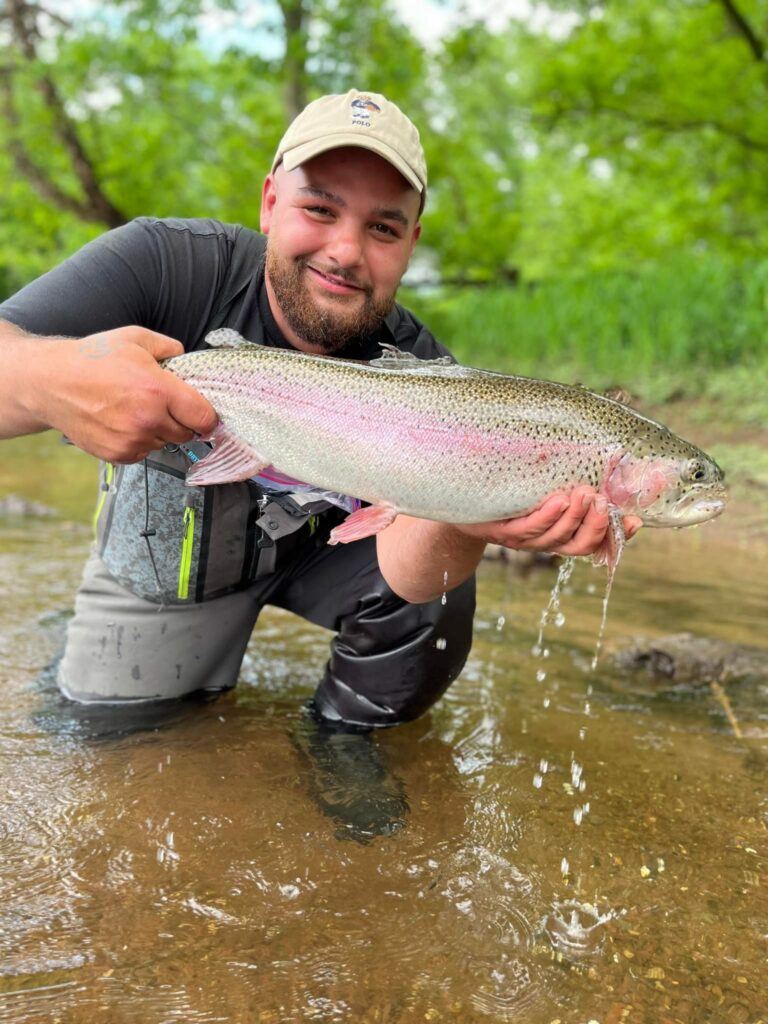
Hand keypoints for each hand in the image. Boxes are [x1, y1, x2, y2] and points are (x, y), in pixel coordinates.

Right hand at [23, 326, 217, 461]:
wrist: (50, 383)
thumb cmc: (92, 358)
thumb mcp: (134, 338)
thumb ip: (168, 347)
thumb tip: (186, 356)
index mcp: (158, 390)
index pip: (204, 417)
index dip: (207, 416)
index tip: (202, 412)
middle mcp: (147, 419)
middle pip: (187, 433)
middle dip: (181, 420)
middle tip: (162, 404)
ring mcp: (132, 440)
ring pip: (164, 443)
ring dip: (159, 430)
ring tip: (136, 409)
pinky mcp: (117, 454)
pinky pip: (143, 452)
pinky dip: (139, 441)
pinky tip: (123, 422)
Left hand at [454, 485, 641, 557]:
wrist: (464, 495)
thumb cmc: (513, 483)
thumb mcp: (546, 478)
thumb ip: (574, 470)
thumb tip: (613, 447)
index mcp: (561, 532)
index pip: (596, 541)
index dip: (618, 535)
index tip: (636, 520)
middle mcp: (544, 540)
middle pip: (578, 544)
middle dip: (595, 525)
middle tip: (602, 501)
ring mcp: (523, 539)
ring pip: (555, 537)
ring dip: (572, 517)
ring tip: (584, 495)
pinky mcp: (501, 531)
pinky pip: (527, 528)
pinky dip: (546, 516)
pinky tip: (558, 499)